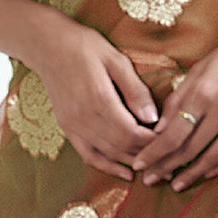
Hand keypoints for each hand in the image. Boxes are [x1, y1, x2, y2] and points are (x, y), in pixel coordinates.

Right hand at [31, 14, 159, 180]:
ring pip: (108, 154)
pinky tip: (125, 172)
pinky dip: (107, 166)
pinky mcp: (67, 128)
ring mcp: (73, 125)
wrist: (46, 45)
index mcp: (99, 98)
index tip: (171, 141)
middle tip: (170, 161)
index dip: (154, 141)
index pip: (133, 132)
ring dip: (132, 164)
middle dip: (148, 156)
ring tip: (155, 170)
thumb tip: (153, 118)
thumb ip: (135, 90)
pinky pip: (88, 155)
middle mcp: (84, 117)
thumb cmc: (84, 46)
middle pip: (122, 147)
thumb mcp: (115, 59)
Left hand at [132, 13, 217, 191]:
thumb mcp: (200, 68)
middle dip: (165, 167)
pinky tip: (208, 172)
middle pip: (189, 149)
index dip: (154, 153)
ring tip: (176, 184)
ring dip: (192, 174)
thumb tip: (159, 128)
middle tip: (150, 180)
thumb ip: (179, 98)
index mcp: (203, 93)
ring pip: (213, 158)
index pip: (173, 134)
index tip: (140, 164)